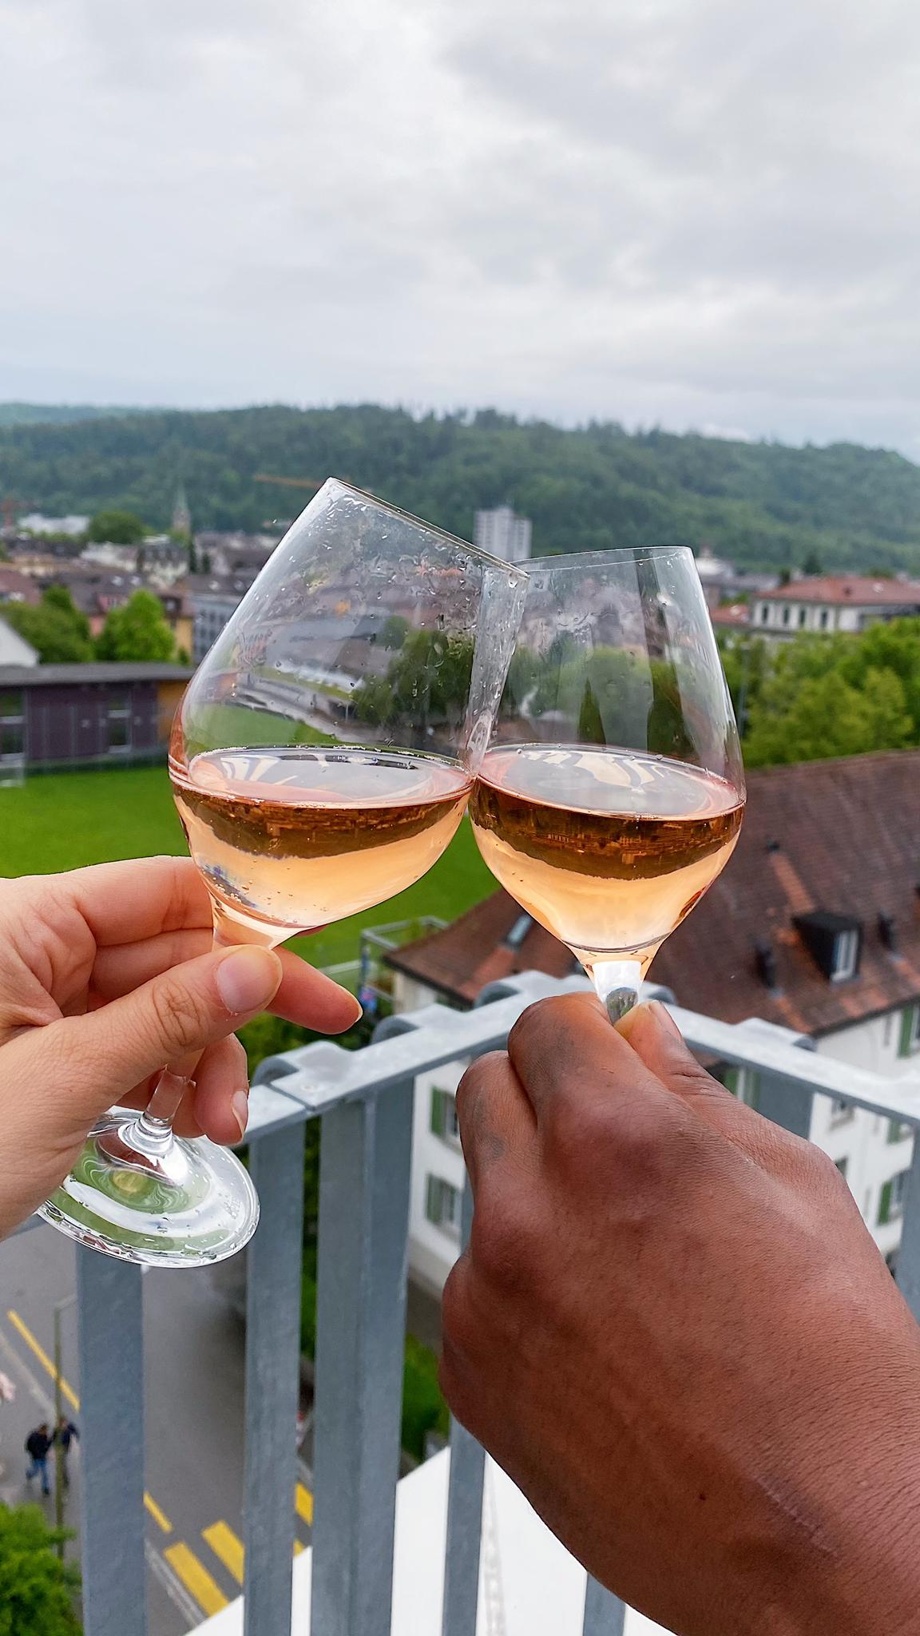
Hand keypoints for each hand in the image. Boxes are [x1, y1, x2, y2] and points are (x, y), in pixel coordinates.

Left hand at [0, 857, 359, 1235]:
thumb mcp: (62, 1084)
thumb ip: (166, 1020)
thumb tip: (257, 969)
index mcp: (23, 922)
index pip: (167, 895)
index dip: (249, 935)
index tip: (312, 979)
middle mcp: (29, 949)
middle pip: (169, 958)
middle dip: (224, 1026)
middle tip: (288, 1063)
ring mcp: (29, 1001)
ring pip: (152, 1009)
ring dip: (196, 1068)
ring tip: (209, 1130)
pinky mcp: (32, 1048)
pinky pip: (119, 1045)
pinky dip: (155, 1085)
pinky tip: (168, 1126)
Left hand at [441, 994, 919, 1635]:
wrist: (825, 1541)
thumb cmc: (835, 1376)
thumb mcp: (792, 1184)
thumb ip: (693, 1091)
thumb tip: (642, 1036)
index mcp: (613, 1139)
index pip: (545, 1022)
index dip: (583, 1028)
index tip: (598, 1045)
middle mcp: (529, 1209)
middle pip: (486, 1087)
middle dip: (544, 1094)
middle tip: (606, 1136)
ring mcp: (488, 1299)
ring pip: (483, 1190)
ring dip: (534, 1194)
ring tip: (625, 1259)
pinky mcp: (473, 1377)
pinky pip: (476, 1288)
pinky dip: (522, 1286)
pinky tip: (603, 1330)